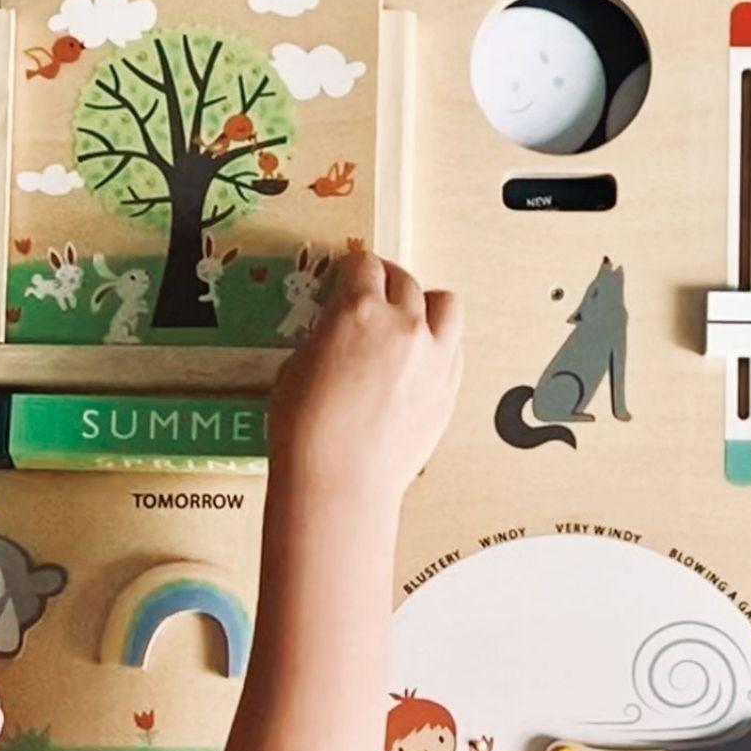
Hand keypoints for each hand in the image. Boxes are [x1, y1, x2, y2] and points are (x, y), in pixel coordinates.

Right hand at [269, 251, 463, 509]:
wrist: (340, 483)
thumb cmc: (305, 431)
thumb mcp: (296, 368)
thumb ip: (325, 339)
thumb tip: (336, 336)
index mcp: (359, 310)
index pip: (364, 266)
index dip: (353, 270)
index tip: (349, 276)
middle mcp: (403, 325)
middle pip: (405, 281)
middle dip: (386, 283)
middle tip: (374, 294)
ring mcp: (433, 358)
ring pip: (446, 305)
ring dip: (427, 303)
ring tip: (411, 318)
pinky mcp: (448, 390)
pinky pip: (454, 348)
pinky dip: (439, 344)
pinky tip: (420, 359)